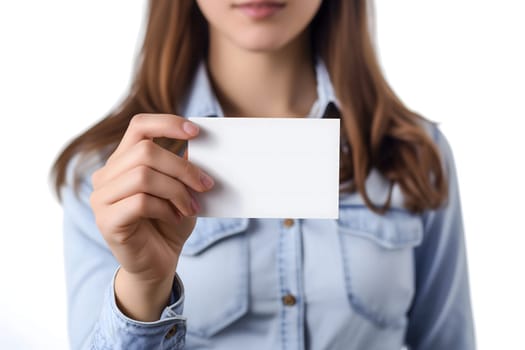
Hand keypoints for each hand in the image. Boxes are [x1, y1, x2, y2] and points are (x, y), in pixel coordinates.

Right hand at [89, 114, 213, 319]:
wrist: (158, 263)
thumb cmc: (170, 222)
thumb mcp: (182, 189)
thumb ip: (183, 165)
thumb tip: (198, 141)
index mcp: (123, 161)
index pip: (139, 126)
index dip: (167, 123)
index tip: (196, 132)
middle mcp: (106, 176)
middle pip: (145, 151)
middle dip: (182, 168)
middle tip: (205, 185)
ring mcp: (102, 198)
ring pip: (143, 175)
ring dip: (176, 191)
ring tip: (191, 207)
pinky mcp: (107, 221)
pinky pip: (140, 202)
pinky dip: (166, 208)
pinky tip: (175, 218)